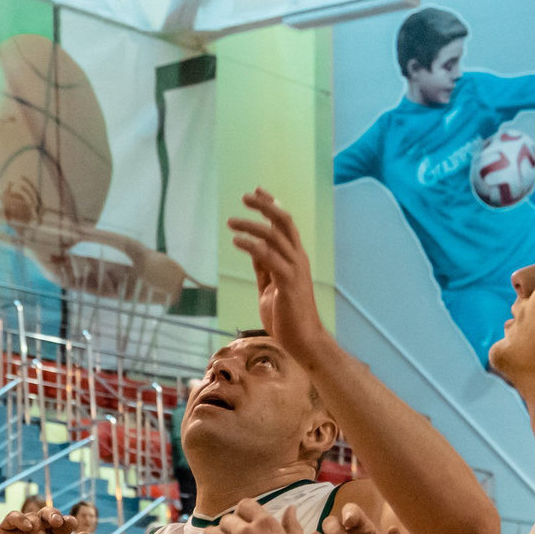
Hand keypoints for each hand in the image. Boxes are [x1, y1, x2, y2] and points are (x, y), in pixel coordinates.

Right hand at [0, 508, 85, 533]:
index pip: (62, 526)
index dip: (68, 522)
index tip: (72, 523)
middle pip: (48, 515)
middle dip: (54, 515)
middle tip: (57, 522)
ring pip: (32, 516)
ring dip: (38, 523)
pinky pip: (12, 518)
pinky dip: (20, 518)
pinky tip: (27, 527)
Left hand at [226, 190, 328, 364]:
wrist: (303, 341)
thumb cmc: (286, 316)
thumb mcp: (270, 286)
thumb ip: (264, 266)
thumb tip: (252, 248)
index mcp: (295, 259)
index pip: (286, 225)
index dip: (272, 206)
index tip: (258, 192)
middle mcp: (298, 259)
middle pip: (284, 222)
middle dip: (265, 206)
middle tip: (245, 196)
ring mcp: (295, 270)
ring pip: (275, 236)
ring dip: (251, 226)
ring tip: (231, 222)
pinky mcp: (288, 282)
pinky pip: (269, 257)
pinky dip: (252, 246)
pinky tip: (237, 242)